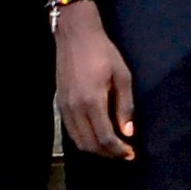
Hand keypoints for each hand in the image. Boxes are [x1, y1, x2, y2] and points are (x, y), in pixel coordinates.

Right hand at [52, 0, 134, 160]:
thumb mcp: (122, 77)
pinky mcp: (60, 103)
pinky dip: (84, 139)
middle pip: (90, 144)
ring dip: (96, 148)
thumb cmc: (103, 53)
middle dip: (108, 153)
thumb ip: (125, 107)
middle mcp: (75, 108)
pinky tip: (97, 135)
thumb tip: (127, 132)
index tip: (130, 153)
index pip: (105, 137)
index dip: (118, 150)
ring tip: (111, 147)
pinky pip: (71, 130)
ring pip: (78, 140)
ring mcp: (65, 107)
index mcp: (92, 101)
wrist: (76, 36)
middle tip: (123, 153)